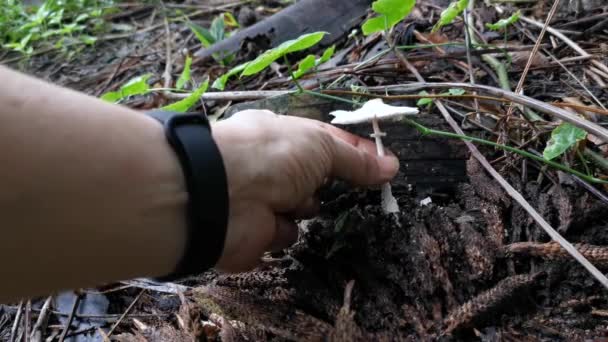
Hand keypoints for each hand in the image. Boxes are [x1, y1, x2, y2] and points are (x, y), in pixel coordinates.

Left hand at [211, 110, 398, 271]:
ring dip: (303, 208)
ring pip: (301, 210)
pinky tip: (271, 222)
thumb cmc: (273, 155)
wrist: (223, 194)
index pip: (326, 143)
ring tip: (294, 202)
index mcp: (283, 135)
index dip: (355, 153)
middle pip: (314, 179)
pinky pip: (282, 237)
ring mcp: (261, 199)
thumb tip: (392, 166)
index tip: (384, 165)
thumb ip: (357, 160)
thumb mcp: (322, 146)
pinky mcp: (254, 233)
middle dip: (326, 185)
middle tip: (341, 187)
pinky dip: (281, 232)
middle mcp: (271, 165)